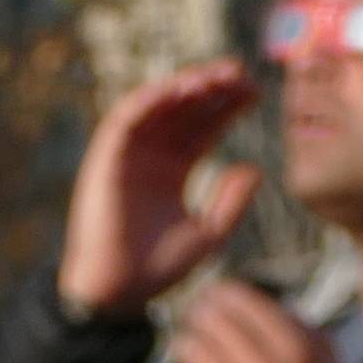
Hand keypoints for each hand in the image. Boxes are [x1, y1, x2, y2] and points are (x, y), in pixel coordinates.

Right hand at [59, 62, 263, 312]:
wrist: (120, 289)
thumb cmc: (160, 269)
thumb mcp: (210, 234)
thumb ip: (232, 202)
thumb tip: (255, 169)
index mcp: (173, 172)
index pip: (203, 129)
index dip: (227, 108)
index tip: (254, 93)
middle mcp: (151, 156)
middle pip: (184, 111)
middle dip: (212, 89)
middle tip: (242, 73)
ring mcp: (128, 153)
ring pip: (158, 105)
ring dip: (186, 85)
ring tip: (218, 75)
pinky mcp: (106, 155)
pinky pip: (128, 115)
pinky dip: (153, 97)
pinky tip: (183, 87)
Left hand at [161, 280, 359, 362]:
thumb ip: (305, 333)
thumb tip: (270, 304)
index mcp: (295, 348)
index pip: (239, 299)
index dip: (219, 294)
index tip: (212, 299)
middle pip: (208, 320)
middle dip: (197, 319)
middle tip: (195, 325)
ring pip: (188, 350)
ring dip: (185, 351)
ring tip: (190, 357)